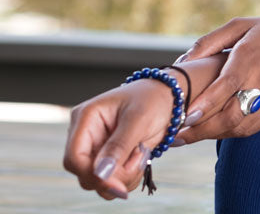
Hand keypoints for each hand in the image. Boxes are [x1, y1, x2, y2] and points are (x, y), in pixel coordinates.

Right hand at [63, 79, 176, 199]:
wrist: (166, 97)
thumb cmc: (152, 98)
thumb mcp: (139, 118)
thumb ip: (119, 145)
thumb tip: (100, 173)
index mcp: (86, 117)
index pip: (74, 158)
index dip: (93, 174)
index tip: (118, 181)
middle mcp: (86, 135)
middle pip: (85, 174)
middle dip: (114, 176)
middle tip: (139, 158)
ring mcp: (96, 147)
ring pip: (98, 182)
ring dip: (123, 178)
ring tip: (142, 155)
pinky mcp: (107, 157)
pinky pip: (110, 180)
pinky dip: (127, 178)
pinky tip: (140, 158)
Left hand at [176, 16, 259, 142]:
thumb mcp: (243, 26)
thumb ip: (211, 41)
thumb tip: (182, 61)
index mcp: (250, 58)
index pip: (226, 86)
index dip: (206, 104)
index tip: (185, 116)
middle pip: (228, 114)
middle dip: (199, 129)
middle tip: (173, 134)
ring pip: (236, 126)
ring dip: (209, 135)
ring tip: (184, 137)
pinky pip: (247, 129)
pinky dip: (226, 134)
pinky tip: (209, 131)